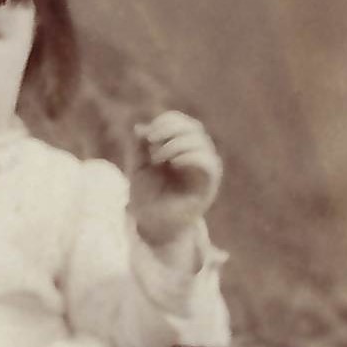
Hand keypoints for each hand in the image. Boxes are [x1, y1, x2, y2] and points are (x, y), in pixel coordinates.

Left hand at [129, 111, 222, 251]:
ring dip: (176, 144)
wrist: (152, 225)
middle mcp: (196, 156)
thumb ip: (139, 147)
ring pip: (201, 142)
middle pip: (194, 128)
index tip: (147, 135)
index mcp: (180, 149)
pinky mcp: (209, 185)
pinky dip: (191, 156)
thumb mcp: (137, 167)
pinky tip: (174, 162)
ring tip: (157, 158)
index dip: (166, 121)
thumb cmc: (146, 197)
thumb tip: (140, 127)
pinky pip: (209, 163)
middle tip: (151, 141)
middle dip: (170, 129)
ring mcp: (204, 170)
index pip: (182, 123)